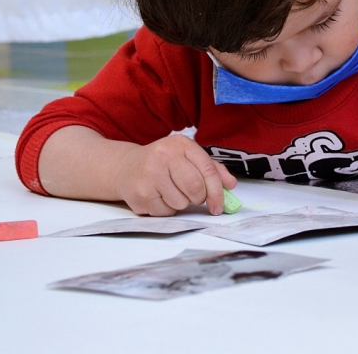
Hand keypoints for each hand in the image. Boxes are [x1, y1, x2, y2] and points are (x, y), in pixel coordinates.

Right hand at [114, 134, 236, 215]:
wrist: (126, 168)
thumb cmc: (163, 163)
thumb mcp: (187, 157)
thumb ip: (211, 169)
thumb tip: (231, 184)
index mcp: (180, 145)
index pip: (207, 169)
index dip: (217, 190)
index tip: (219, 205)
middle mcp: (163, 156)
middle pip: (195, 187)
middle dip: (199, 198)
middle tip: (194, 198)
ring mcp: (150, 175)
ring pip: (181, 202)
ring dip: (182, 203)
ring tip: (171, 192)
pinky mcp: (140, 194)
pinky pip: (166, 212)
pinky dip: (167, 209)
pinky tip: (159, 197)